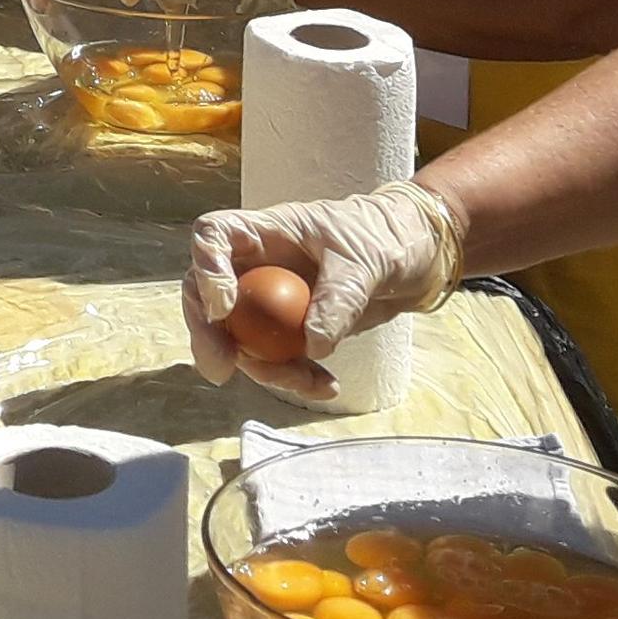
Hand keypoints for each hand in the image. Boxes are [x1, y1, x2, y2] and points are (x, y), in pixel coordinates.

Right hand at [184, 182, 466, 402]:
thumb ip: (339, 297)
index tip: (224, 308)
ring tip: (310, 383)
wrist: (411, 258)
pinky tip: (325, 387)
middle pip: (207, 296)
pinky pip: (275, 361)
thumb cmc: (383, 237)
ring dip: (265, 370)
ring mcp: (267, 301)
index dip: (206, 270)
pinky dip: (294, 379)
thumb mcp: (366, 260)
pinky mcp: (287, 332)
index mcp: (264, 231)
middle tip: (222, 370)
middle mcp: (255, 265)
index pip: (213, 236)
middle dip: (208, 336)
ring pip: (240, 340)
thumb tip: (312, 344)